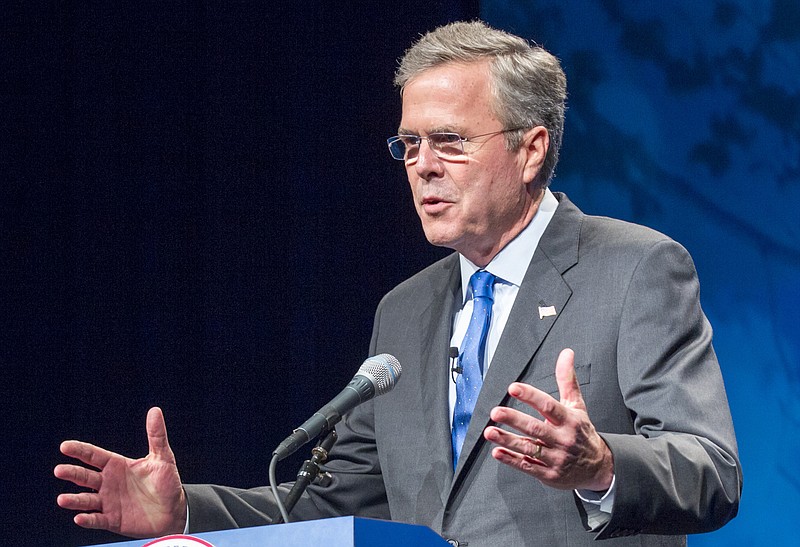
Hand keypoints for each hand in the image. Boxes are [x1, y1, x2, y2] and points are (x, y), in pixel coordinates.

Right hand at [54, 407, 186, 537]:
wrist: (173, 510)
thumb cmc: (166, 482)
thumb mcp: (162, 457)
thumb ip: (156, 435)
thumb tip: (155, 410)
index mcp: (117, 465)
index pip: (94, 455)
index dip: (80, 450)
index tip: (65, 446)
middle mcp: (108, 483)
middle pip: (85, 477)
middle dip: (72, 473)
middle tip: (59, 470)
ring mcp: (108, 502)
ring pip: (86, 500)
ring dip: (74, 500)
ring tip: (62, 499)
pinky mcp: (112, 519)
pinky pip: (97, 519)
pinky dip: (88, 519)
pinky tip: (79, 517)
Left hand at [483, 348, 613, 490]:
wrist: (599, 467)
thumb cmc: (582, 433)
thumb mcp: (577, 406)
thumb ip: (567, 380)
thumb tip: (566, 353)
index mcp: (569, 420)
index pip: (548, 406)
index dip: (530, 396)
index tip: (514, 388)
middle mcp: (562, 439)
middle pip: (535, 428)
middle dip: (514, 419)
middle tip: (496, 412)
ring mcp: (556, 458)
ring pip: (528, 448)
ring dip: (507, 440)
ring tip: (490, 432)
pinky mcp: (550, 474)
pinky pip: (528, 467)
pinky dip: (511, 460)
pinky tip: (497, 452)